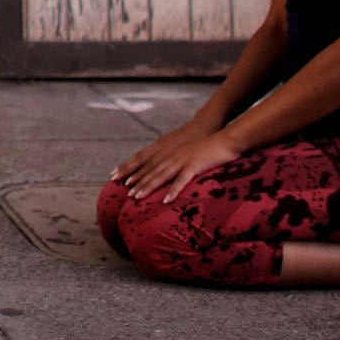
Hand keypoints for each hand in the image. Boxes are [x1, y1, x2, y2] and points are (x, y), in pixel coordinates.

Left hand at [111, 115, 242, 201]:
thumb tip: (162, 167)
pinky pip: (182, 180)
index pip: (143, 159)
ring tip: (136, 198)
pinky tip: (166, 200)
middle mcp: (171, 154)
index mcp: (167, 150)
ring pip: (161, 175)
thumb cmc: (206, 146)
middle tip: (124, 192)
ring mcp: (182, 159)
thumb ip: (172, 158)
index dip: (128, 167)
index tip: (114, 176)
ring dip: (148, 186)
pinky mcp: (194, 165)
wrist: (225, 139)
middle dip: (135, 181)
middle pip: (149, 169)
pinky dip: (173, 190)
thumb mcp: (184, 152)